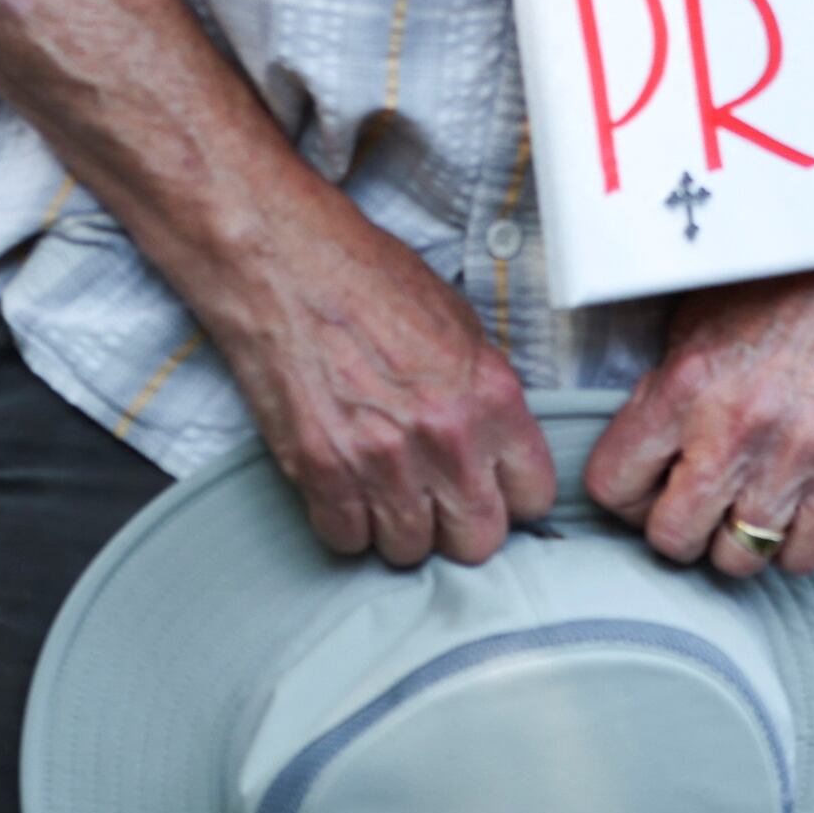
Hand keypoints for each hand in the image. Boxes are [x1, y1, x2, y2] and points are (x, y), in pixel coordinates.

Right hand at [207, 213, 556, 568]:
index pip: (532, 496)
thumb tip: (498, 447)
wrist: (281, 262)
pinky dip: (343, 523)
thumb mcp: (458, 325)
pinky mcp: (322, 473)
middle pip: (477, 542)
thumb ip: (485, 396)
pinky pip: (347, 541)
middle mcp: (445, 437)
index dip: (509, 496)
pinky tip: (342, 486)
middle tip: (434, 499)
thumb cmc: (365, 280)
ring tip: (381, 487)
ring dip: (396, 527)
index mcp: (491, 396)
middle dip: (457, 527)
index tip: (489, 488)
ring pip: (410, 550)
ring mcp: (382, 461)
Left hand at [585, 253, 813, 585]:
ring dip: (730, 541)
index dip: (621, 494)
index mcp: (684, 389)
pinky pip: (802, 557)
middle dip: (673, 527)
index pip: (613, 485)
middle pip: (673, 538)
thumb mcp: (690, 328)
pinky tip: (785, 515)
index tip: (640, 485)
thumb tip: (637, 457)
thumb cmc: (771, 295)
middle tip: (688, 503)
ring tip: (738, 508)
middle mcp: (735, 431)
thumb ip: (660, 397)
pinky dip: (789, 548)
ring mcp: (793, 460)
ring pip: (736, 558)